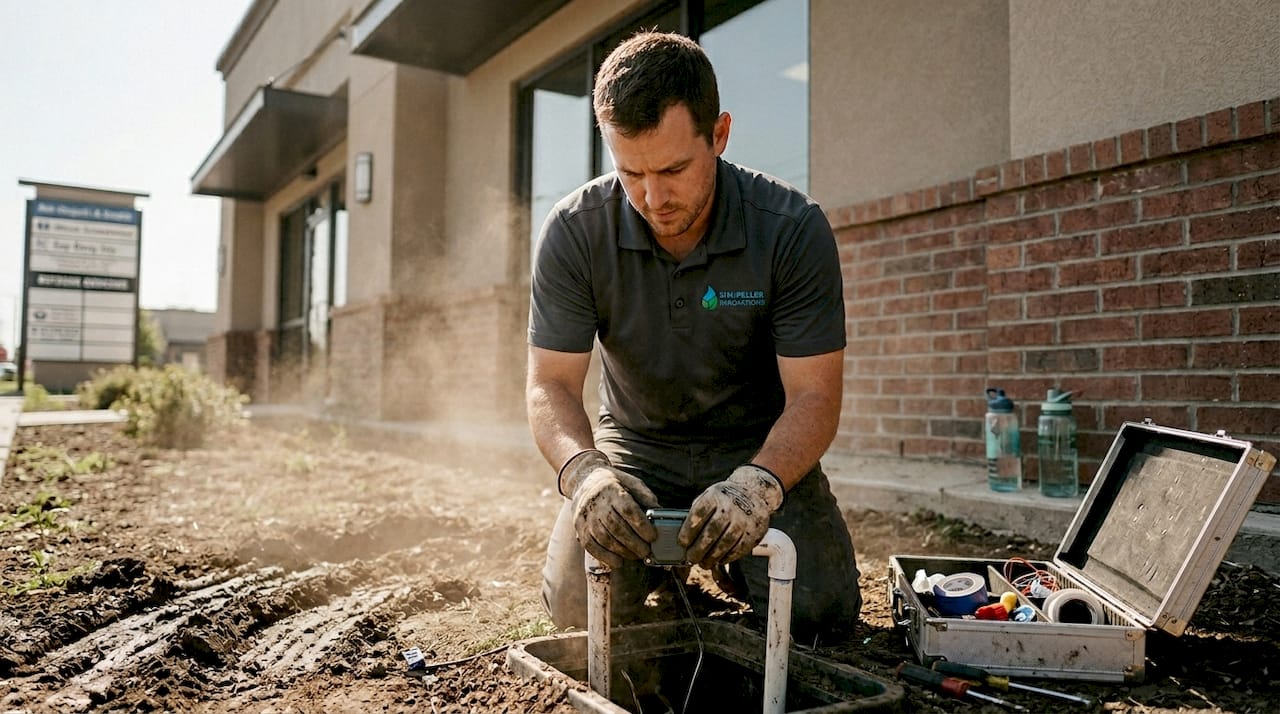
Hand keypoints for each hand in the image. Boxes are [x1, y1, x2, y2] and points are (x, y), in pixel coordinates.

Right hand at [559, 449, 659, 568]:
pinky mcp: (579, 527)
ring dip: (622, 551)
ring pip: (604, 538)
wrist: (584, 481)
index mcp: (612, 489)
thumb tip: (659, 511)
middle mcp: (597, 503)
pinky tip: (618, 562)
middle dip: (634, 543)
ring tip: (636, 556)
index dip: (641, 525)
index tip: (653, 537)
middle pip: (617, 527)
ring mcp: (586, 516)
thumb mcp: (630, 482)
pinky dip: (605, 556)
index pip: (628, 510)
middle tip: (647, 552)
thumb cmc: (613, 483)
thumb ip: (645, 495)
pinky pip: (591, 545)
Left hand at [680, 465, 783, 567]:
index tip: (682, 543)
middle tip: (691, 558)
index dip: (688, 531)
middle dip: (698, 549)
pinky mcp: (754, 532)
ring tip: (704, 563)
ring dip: (712, 557)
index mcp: (715, 496)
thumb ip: (697, 513)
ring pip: (725, 543)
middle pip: (711, 532)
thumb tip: (683, 535)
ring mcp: (743, 520)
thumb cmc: (724, 499)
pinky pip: (738, 549)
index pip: (698, 514)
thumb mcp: (709, 496)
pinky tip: (719, 560)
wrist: (753, 493)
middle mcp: (730, 507)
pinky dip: (727, 557)